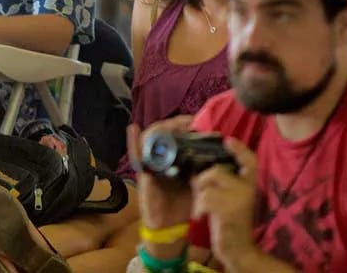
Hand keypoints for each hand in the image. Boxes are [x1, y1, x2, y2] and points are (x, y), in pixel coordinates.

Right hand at [128, 116, 195, 231]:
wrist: (170, 225)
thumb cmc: (182, 203)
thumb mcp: (196, 182)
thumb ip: (200, 168)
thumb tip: (214, 151)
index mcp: (175, 159)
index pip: (176, 134)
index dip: (184, 125)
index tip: (196, 121)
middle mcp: (160, 158)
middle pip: (163, 132)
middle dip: (175, 124)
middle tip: (188, 122)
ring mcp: (150, 163)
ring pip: (150, 138)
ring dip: (160, 129)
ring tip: (171, 125)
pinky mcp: (143, 173)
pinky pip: (135, 155)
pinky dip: (132, 141)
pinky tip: (133, 129)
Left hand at [191, 138, 258, 268]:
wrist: (238, 249)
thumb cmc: (228, 221)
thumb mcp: (227, 198)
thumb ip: (220, 183)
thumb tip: (197, 169)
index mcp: (250, 184)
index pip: (250, 161)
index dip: (240, 149)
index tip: (228, 140)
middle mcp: (249, 189)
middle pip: (217, 171)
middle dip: (202, 181)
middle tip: (199, 192)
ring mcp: (241, 199)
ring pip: (208, 184)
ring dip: (199, 196)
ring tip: (202, 209)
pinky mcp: (230, 210)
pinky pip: (205, 198)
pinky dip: (198, 208)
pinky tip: (201, 216)